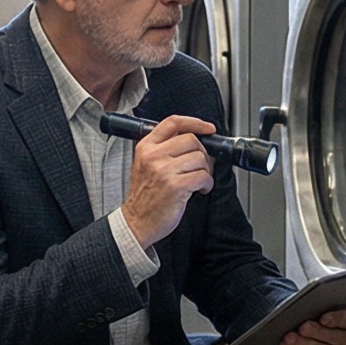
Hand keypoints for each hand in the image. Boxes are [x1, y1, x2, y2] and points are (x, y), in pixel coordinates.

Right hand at [119, 114, 214, 247]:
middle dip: (202, 153)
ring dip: (205, 171)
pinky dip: (207, 184)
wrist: (137, 222)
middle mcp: (153, 156)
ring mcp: (163, 171)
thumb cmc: (145, 195)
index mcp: (146, 147)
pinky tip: (200, 189)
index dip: (195, 122)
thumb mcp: (146, 164)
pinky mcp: (175, 186)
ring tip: (198, 181)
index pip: (173, 122)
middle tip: (201, 166)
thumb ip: (163, 148)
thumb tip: (194, 139)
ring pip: (200, 158)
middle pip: (191, 140)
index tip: (208, 128)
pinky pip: (203, 176)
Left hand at [279, 308, 345, 344]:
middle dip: (316, 332)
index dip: (335, 319)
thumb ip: (319, 303)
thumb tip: (306, 304)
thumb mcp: (323, 304)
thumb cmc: (319, 312)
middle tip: (302, 327)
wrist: (315, 327)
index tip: (323, 318)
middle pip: (334, 338)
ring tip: (289, 338)